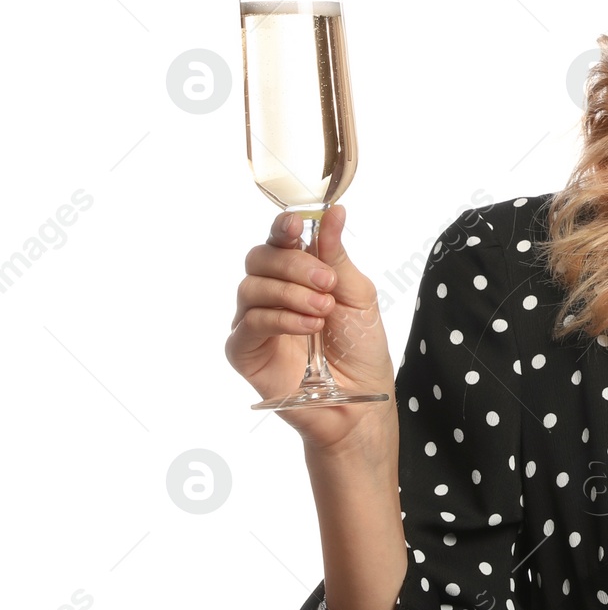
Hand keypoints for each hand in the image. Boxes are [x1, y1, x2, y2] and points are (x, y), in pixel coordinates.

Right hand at [224, 203, 397, 455]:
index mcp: (296, 275)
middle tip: (327, 283)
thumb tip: (334, 211)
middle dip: (294, 265)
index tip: (295, 223)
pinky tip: (309, 327)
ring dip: (292, 294)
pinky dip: (281, 318)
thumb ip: (337, 255)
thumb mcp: (357, 294)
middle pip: (259, 258)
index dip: (282, 227)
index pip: (278, 241)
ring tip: (323, 311)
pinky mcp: (244, 351)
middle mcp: (270, 294)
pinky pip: (249, 323)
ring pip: (251, 287)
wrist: (361, 397)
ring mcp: (254, 322)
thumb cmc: (360, 347)